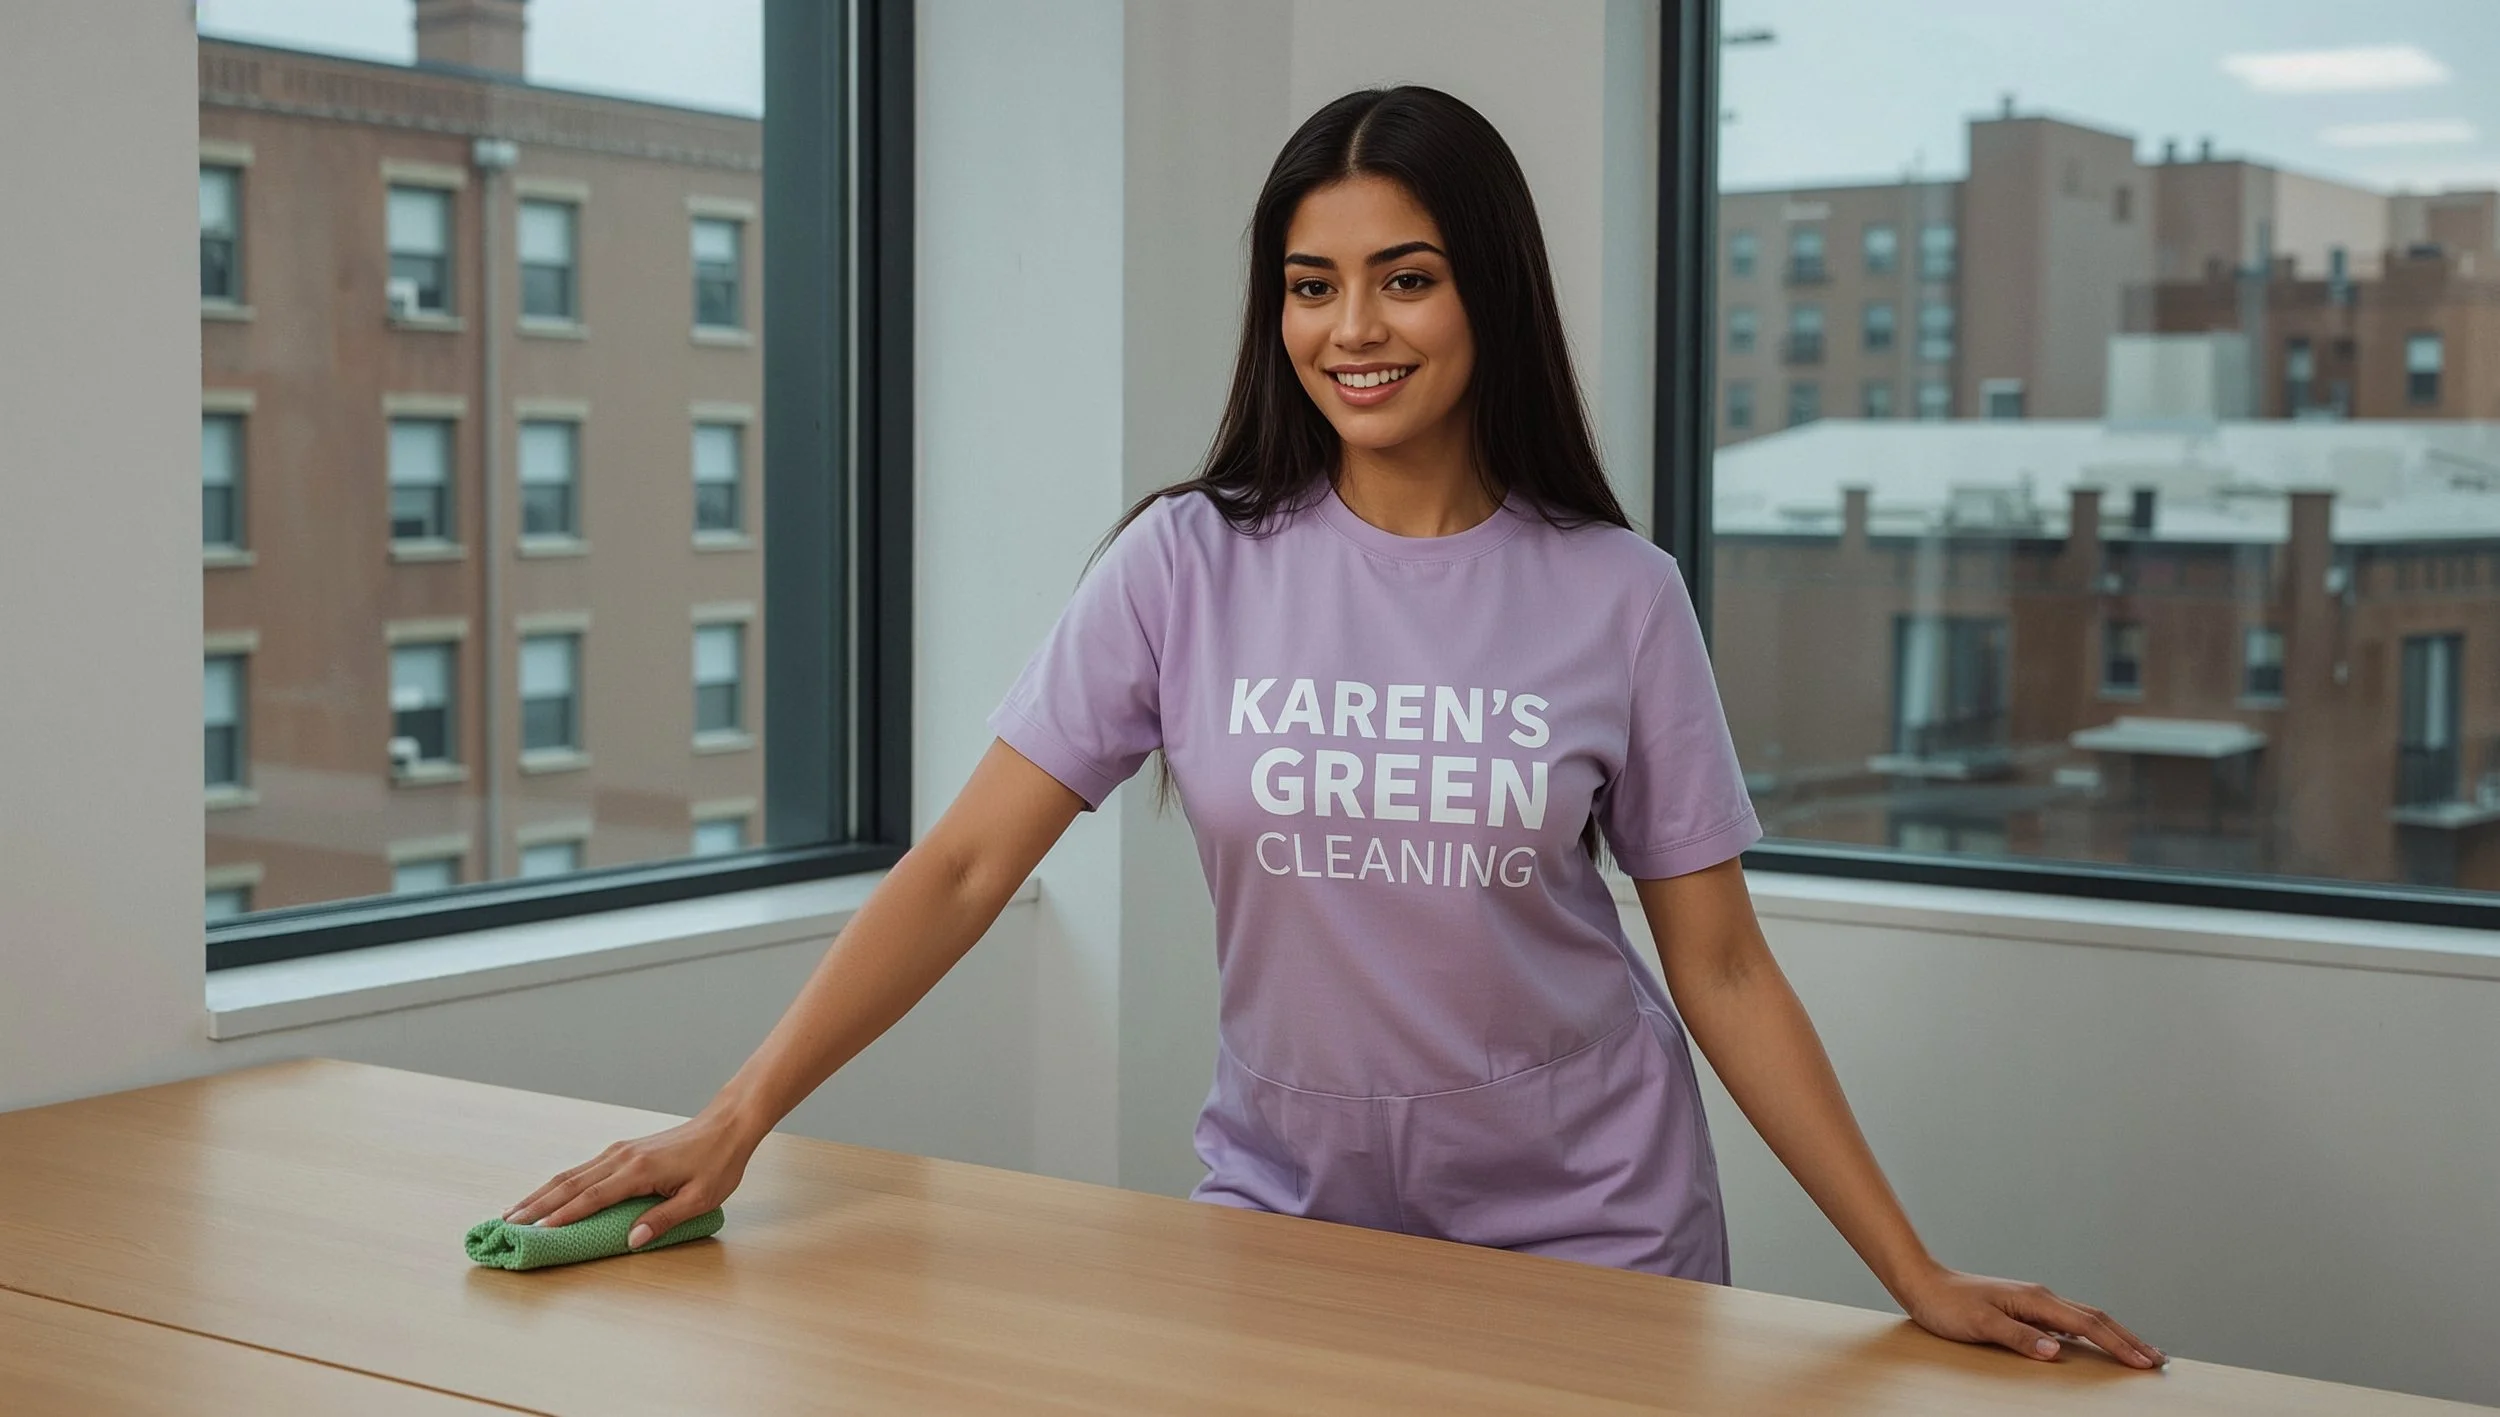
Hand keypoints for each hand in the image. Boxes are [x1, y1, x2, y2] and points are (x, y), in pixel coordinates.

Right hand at [502, 1108, 759, 1248]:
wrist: (727, 1125)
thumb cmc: (718, 1163)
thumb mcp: (700, 1199)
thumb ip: (663, 1220)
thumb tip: (631, 1242)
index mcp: (639, 1171)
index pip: (590, 1198)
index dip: (561, 1217)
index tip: (533, 1232)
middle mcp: (622, 1157)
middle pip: (569, 1184)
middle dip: (536, 1206)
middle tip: (506, 1225)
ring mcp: (620, 1151)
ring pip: (571, 1174)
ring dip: (541, 1194)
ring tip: (514, 1211)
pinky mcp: (623, 1150)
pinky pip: (583, 1168)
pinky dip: (560, 1184)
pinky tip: (548, 1195)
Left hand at [1898, 1267, 2165, 1369]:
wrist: (1923, 1283)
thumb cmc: (1947, 1305)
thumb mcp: (1980, 1325)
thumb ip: (2019, 1338)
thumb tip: (2057, 1351)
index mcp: (2036, 1301)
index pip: (2088, 1325)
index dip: (2119, 1345)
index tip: (2145, 1362)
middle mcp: (2041, 1297)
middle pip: (2096, 1318)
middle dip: (2128, 1339)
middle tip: (2158, 1360)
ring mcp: (2034, 1301)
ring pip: (2085, 1318)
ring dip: (2113, 1334)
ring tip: (2137, 1351)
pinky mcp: (2026, 1308)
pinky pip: (2069, 1320)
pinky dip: (2090, 1332)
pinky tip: (2094, 1341)